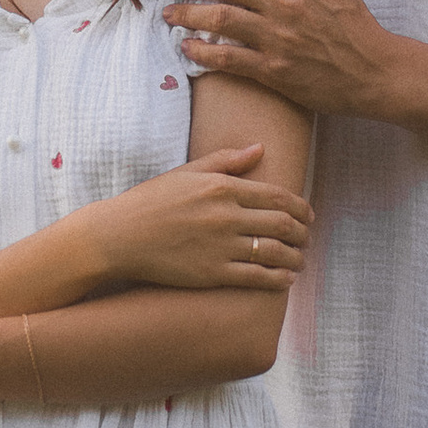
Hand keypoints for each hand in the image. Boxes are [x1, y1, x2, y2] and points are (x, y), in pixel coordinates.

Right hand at [92, 141, 311, 288]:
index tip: (308, 215)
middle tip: (307, 238)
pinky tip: (285, 279)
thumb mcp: (186, 173)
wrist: (119, 237)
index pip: (277, 196)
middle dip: (302, 233)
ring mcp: (220, 246)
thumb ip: (226, 161)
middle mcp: (225, 215)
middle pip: (281, 224)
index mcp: (222, 187)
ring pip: (274, 252)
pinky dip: (278, 279)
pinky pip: (256, 277)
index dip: (300, 207)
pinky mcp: (212, 273)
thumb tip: (260, 148)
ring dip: (295, 257)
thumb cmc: (151, 202)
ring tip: (300, 260)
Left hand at [163, 0, 402, 119]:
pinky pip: (228, 58)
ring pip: (219, 18)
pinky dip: (202, 50)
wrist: (372, 71)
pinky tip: (188, 46)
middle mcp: (284, 2)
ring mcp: (277, 37)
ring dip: (187, 13)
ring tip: (169, 13)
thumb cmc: (354, 22)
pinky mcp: (273, 70)